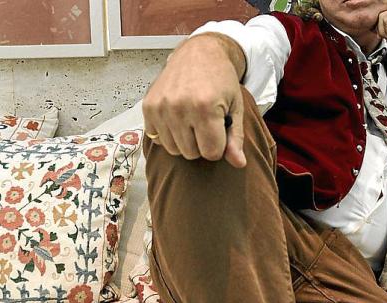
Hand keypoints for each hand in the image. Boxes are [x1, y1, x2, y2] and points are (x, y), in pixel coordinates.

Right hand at [142, 34, 246, 167]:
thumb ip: (235, 137)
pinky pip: (158, 139)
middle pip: (191, 154)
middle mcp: (179, 108)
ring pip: (174, 150)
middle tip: (206, 123)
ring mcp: (160, 107)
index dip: (218, 146)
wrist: (198, 53)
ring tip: (192, 120)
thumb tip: (239, 164)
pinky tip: (177, 118)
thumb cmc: (221, 80)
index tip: (219, 130)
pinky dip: (169, 134)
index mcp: (205, 108)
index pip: (211, 153)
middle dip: (201, 144)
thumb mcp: (235, 107)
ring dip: (185, 141)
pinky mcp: (148, 107)